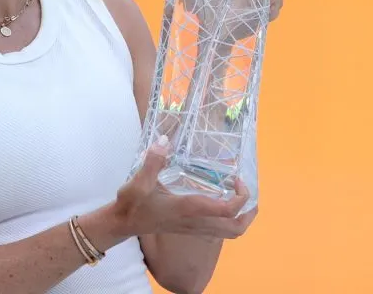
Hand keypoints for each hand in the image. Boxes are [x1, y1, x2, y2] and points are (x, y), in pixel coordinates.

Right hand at [112, 137, 256, 239]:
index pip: (227, 210)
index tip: (237, 179)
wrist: (122, 224)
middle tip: (247, 191)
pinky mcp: (190, 228)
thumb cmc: (132, 204)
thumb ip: (152, 161)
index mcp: (189, 209)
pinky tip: (221, 200)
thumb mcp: (138, 182)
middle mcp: (196, 221)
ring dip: (242, 218)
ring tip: (241, 197)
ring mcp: (194, 228)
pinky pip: (220, 229)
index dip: (241, 197)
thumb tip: (164, 140)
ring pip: (230, 233)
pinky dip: (229, 218)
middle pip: (236, 228)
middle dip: (249, 212)